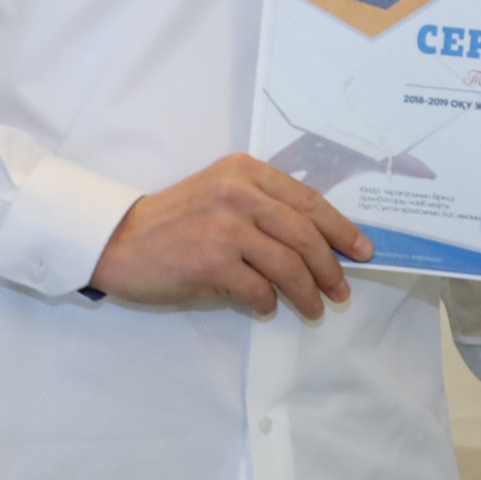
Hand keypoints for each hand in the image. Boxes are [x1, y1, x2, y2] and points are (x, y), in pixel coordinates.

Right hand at [87, 153, 371, 317]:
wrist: (119, 240)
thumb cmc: (174, 221)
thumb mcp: (220, 194)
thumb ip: (263, 207)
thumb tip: (319, 242)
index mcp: (246, 171)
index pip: (308, 200)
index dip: (341, 228)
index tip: (361, 250)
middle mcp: (238, 193)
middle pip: (305, 234)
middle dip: (330, 267)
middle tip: (341, 290)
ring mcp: (225, 227)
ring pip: (288, 265)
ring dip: (307, 293)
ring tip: (314, 308)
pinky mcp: (212, 262)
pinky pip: (258, 290)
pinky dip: (268, 303)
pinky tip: (267, 307)